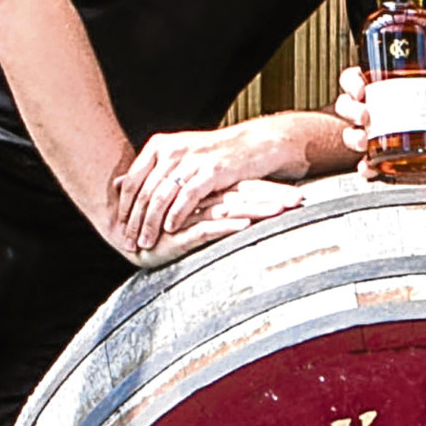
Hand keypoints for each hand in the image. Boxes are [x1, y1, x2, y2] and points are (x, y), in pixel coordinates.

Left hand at [112, 122, 292, 251]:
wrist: (251, 144)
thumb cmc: (212, 154)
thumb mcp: (177, 155)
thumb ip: (150, 170)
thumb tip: (118, 185)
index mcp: (158, 146)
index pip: (132, 180)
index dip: (124, 206)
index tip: (118, 226)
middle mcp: (171, 150)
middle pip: (144, 192)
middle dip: (135, 220)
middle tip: (128, 241)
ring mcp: (191, 160)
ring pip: (161, 197)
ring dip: (151, 223)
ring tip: (145, 242)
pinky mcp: (211, 171)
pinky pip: (187, 197)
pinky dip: (176, 215)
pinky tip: (170, 230)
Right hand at [122, 176, 305, 269]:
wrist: (125, 237)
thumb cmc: (163, 233)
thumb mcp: (197, 223)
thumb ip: (218, 215)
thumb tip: (247, 212)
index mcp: (208, 196)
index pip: (246, 189)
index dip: (271, 191)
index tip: (299, 195)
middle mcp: (202, 202)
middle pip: (243, 196)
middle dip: (273, 198)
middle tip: (300, 200)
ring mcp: (190, 215)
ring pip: (230, 209)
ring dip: (257, 209)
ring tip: (282, 210)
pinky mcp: (179, 233)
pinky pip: (206, 228)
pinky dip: (227, 226)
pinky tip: (245, 225)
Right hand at [335, 64, 425, 167]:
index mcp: (380, 88)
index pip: (353, 79)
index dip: (351, 82)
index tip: (361, 89)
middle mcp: (371, 110)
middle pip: (346, 106)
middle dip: (350, 110)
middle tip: (365, 115)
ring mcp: (373, 134)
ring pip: (350, 134)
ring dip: (352, 138)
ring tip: (364, 141)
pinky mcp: (381, 157)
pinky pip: (364, 163)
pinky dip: (364, 167)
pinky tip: (368, 168)